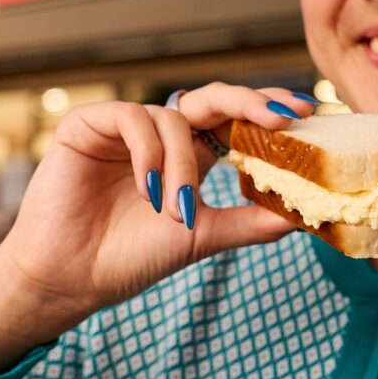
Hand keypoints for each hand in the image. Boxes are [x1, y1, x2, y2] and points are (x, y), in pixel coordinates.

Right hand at [0, 83, 313, 371]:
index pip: (236, 121)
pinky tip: (147, 188)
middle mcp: (161, 135)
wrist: (71, 279)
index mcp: (189, 155)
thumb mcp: (201, 237)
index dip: (269, 112)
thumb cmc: (129, 258)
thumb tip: (303, 216)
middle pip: (213, 99)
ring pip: (174, 118)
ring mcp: (124, 128)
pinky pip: (132, 118)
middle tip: (282, 117)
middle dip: (251, 102)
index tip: (307, 115)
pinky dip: (148, 152)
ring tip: (177, 209)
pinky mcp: (88, 125)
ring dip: (184, 166)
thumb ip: (249, 222)